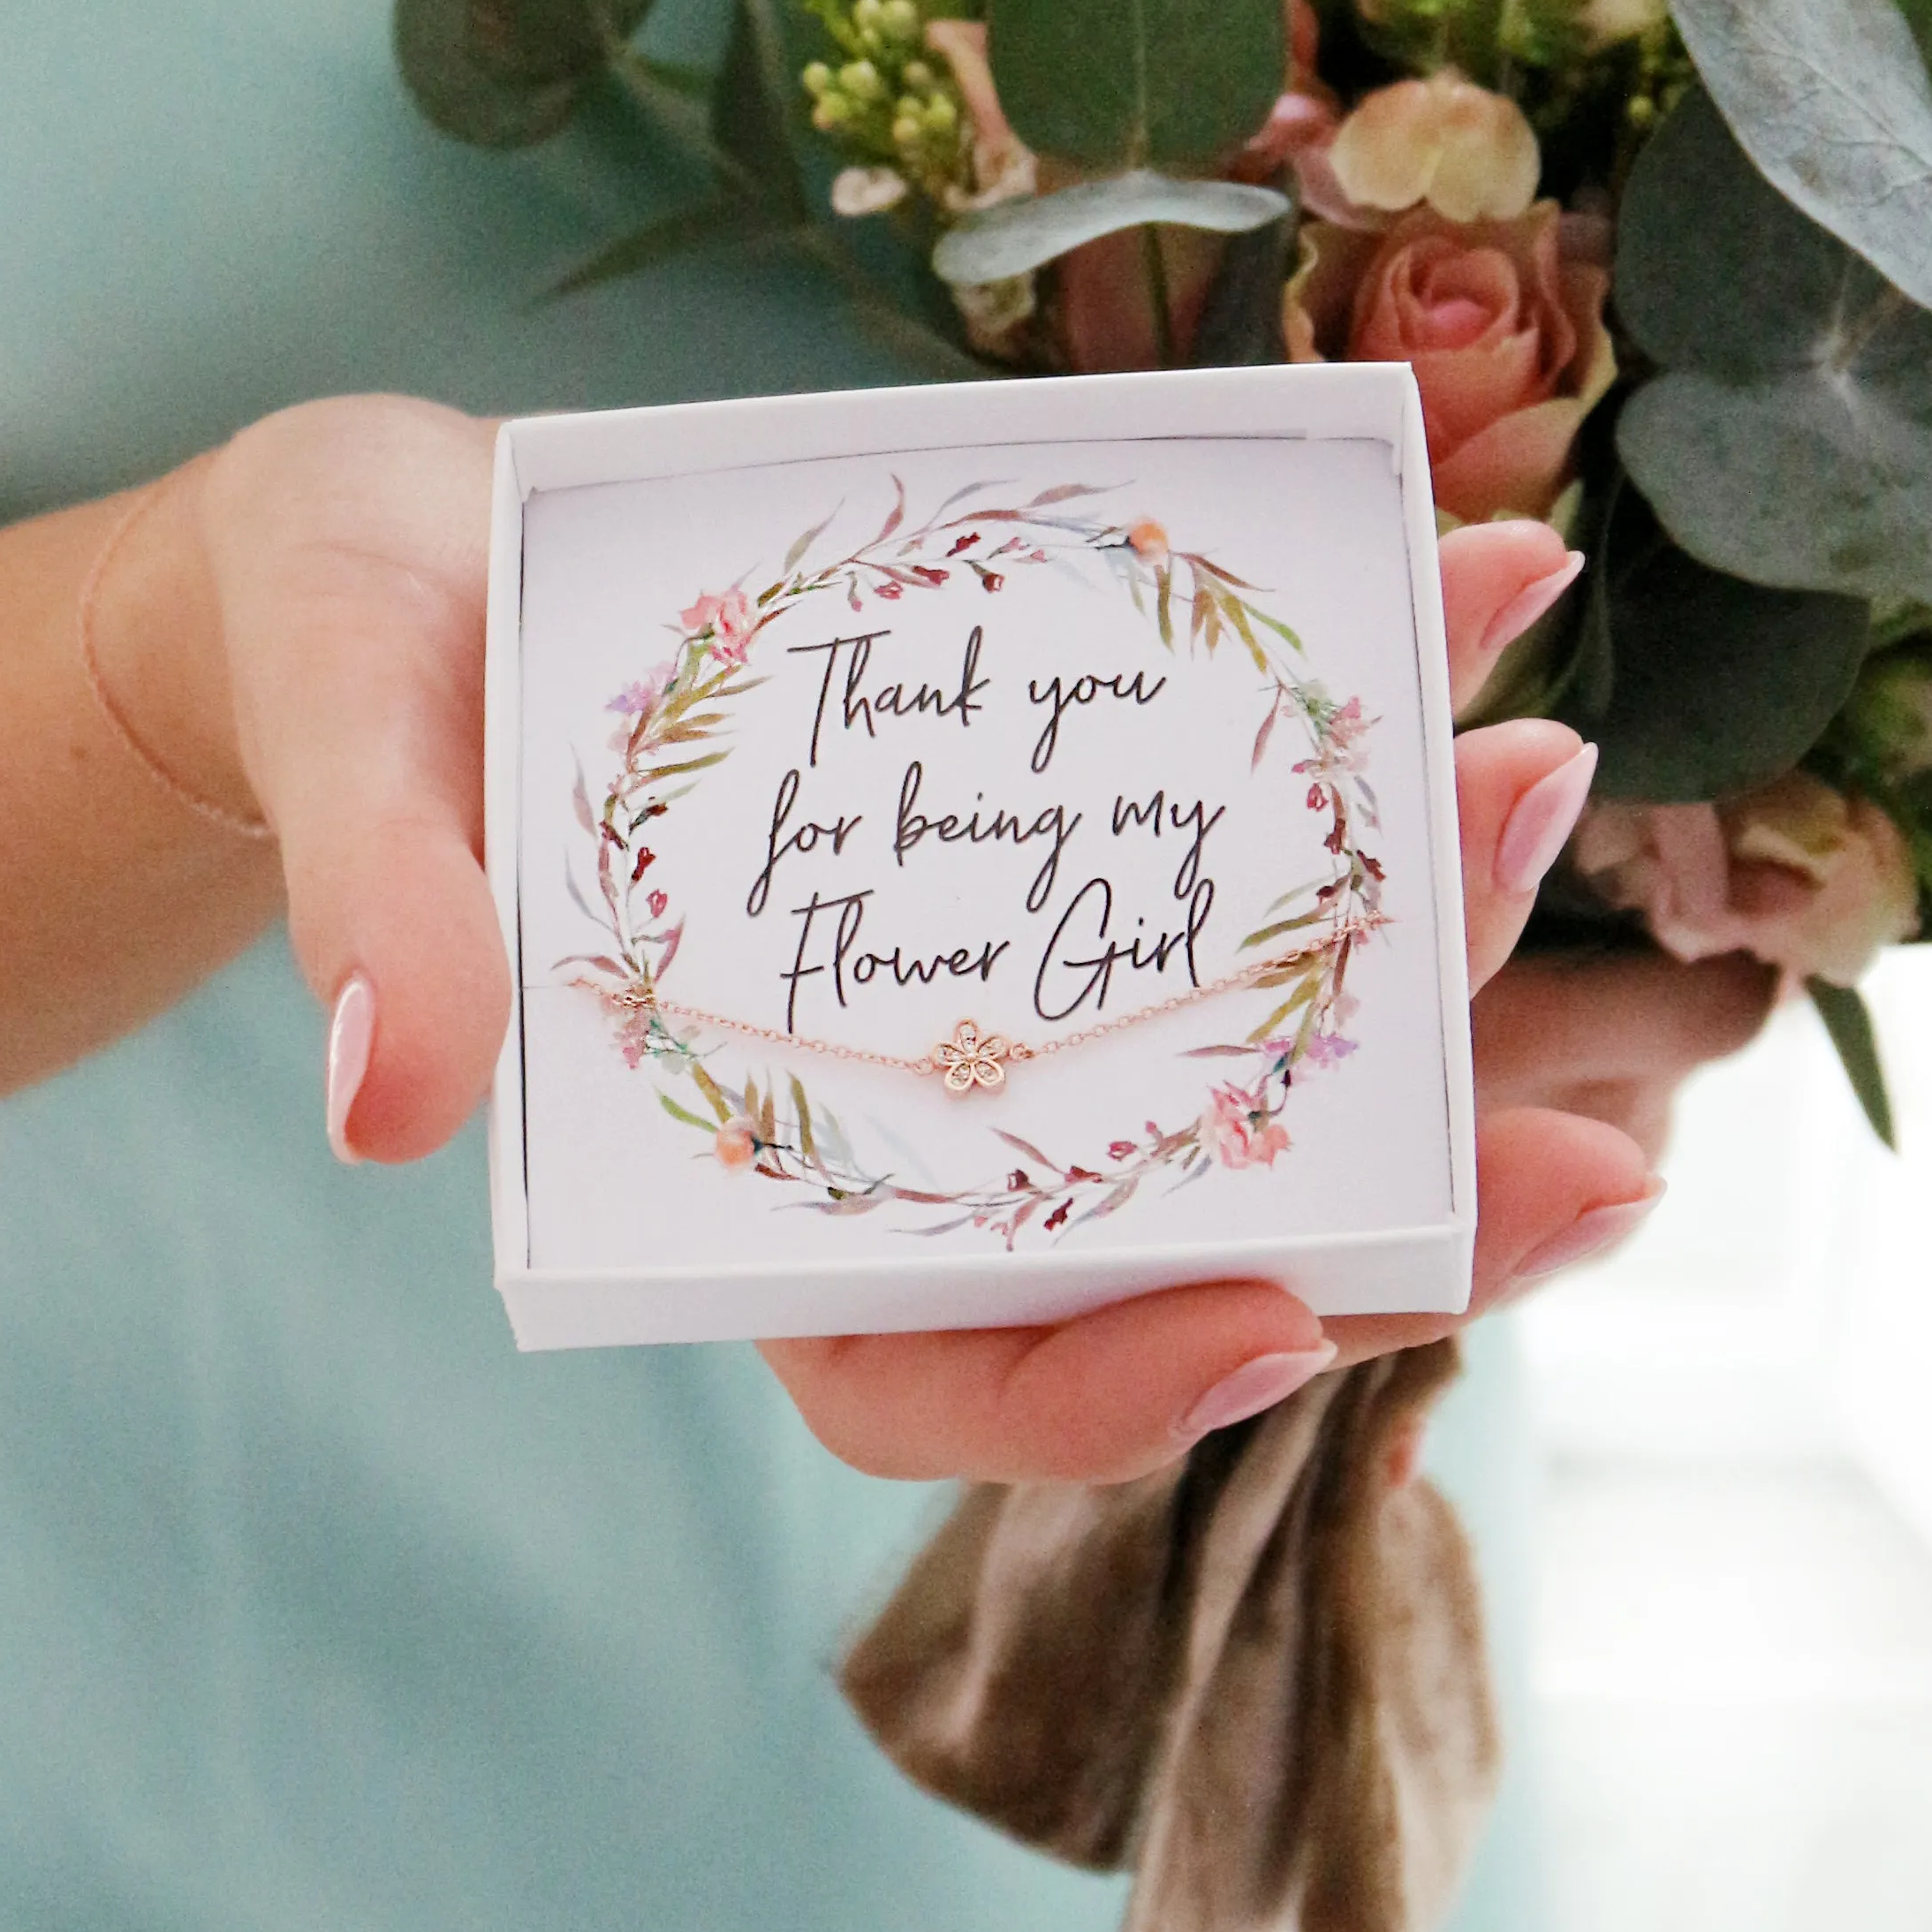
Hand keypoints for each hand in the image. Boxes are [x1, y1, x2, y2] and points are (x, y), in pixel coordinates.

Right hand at [156, 407, 1724, 1487]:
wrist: (412, 541)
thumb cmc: (351, 658)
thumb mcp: (346, 739)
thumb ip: (377, 907)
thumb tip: (383, 1093)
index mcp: (724, 1157)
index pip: (921, 1362)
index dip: (1098, 1390)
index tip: (1276, 1329)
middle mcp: (888, 1078)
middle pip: (1159, 1208)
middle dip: (1384, 1199)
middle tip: (1584, 1153)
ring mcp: (981, 938)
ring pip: (1237, 1014)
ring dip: (1423, 938)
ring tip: (1538, 781)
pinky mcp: (1032, 789)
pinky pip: (1214, 795)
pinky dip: (1347, 711)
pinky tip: (1474, 584)